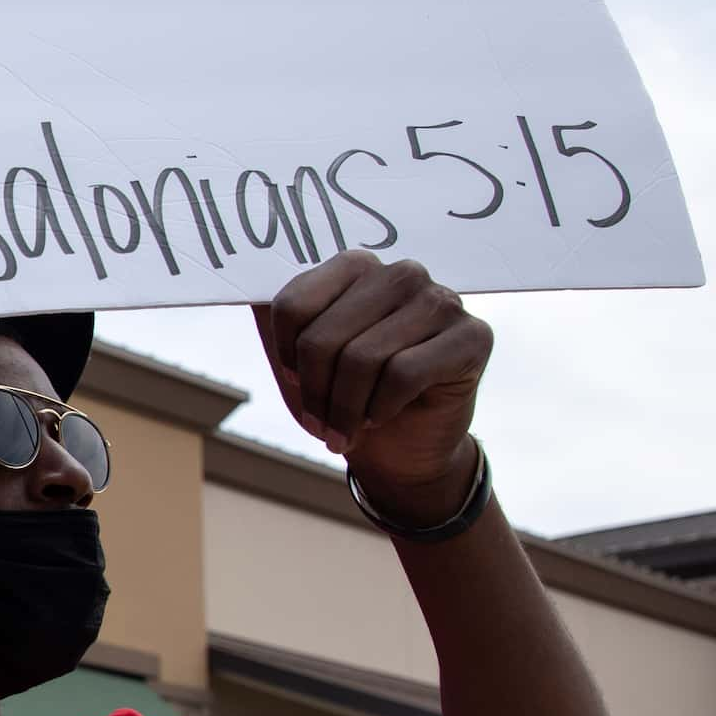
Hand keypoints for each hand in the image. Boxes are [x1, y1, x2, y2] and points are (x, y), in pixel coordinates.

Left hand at [256, 254, 491, 521]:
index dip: (286, 357)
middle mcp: (402, 273)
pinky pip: (404, 375)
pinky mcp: (473, 337)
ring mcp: (442, 301)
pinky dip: (382, 408)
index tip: (295, 381)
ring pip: (364, 359)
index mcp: (356, 267)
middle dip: (315, 393)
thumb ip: (272, 319)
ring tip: (349, 426)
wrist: (402, 448)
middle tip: (322, 423)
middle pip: (325, 337)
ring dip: (346, 409)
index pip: (292, 306)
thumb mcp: (297, 358)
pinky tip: (383, 416)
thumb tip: (242, 289)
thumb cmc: (347, 397)